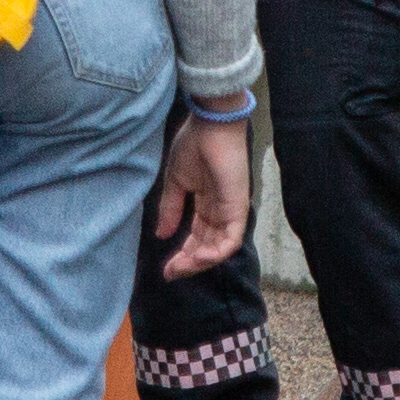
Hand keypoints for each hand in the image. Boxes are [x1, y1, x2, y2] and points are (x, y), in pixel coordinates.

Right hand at [152, 105, 254, 273]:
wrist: (210, 125)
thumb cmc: (194, 146)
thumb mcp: (175, 182)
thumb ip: (171, 209)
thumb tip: (161, 235)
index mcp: (205, 205)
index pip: (196, 237)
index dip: (181, 254)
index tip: (165, 269)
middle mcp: (219, 212)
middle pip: (206, 247)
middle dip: (188, 263)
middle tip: (170, 274)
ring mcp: (230, 211)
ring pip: (219, 248)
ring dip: (200, 262)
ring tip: (181, 268)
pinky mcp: (238, 208)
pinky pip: (231, 240)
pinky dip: (216, 253)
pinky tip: (198, 257)